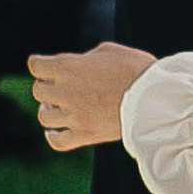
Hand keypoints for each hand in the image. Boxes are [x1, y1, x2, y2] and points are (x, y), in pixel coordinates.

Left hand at [28, 40, 156, 150]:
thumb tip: (79, 67)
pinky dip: (53, 136)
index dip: (40, 64)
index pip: (36, 65)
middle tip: (61, 86)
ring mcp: (74, 115)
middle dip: (48, 86)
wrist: (156, 97)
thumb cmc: (136, 69)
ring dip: (50, 110)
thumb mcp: (110, 51)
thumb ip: (86, 58)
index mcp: (68, 67)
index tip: (46, 66)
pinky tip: (55, 131)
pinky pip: (57, 141)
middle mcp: (66, 91)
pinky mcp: (85, 134)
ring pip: (44, 116)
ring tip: (59, 107)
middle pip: (38, 91)